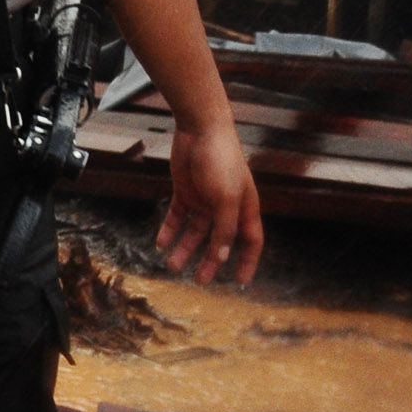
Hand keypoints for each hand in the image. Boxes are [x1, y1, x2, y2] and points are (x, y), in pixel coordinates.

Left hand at [155, 115, 262, 286]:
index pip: (250, 241)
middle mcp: (225, 207)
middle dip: (210, 262)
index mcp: (244, 209)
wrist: (199, 129)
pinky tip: (161, 244)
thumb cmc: (221, 160)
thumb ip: (225, 228)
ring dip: (185, 249)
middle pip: (219, 242)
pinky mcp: (185, 192)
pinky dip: (169, 230)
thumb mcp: (226, 198)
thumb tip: (222, 257)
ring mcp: (204, 200)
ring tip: (172, 266)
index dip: (247, 262)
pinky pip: (177, 217)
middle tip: (199, 281)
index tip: (240, 282)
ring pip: (195, 232)